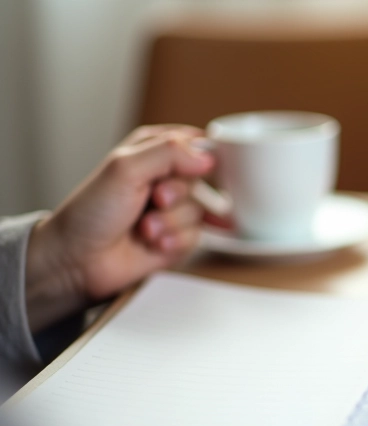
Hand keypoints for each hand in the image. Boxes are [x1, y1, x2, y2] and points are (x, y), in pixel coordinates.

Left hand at [25, 125, 214, 331]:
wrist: (78, 258)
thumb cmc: (91, 211)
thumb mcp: (127, 168)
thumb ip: (170, 153)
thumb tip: (208, 158)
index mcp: (152, 151)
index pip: (196, 144)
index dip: (198, 159)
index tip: (189, 171)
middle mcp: (164, 178)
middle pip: (201, 181)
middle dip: (178, 195)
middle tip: (156, 200)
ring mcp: (172, 210)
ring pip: (199, 211)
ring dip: (171, 223)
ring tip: (143, 228)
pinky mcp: (177, 237)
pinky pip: (196, 237)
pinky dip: (174, 242)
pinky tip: (151, 243)